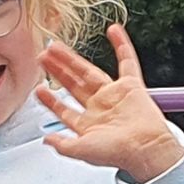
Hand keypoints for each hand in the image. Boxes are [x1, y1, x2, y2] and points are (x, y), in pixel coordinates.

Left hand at [36, 23, 183, 182]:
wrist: (146, 147)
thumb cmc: (119, 152)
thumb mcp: (83, 151)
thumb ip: (63, 145)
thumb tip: (46, 140)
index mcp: (88, 124)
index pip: (65, 110)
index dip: (50, 100)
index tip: (38, 89)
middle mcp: (100, 108)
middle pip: (73, 85)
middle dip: (57, 72)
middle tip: (43, 57)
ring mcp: (115, 95)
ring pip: (90, 71)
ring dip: (72, 59)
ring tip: (56, 46)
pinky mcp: (132, 86)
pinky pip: (127, 61)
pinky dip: (121, 45)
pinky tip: (113, 30)